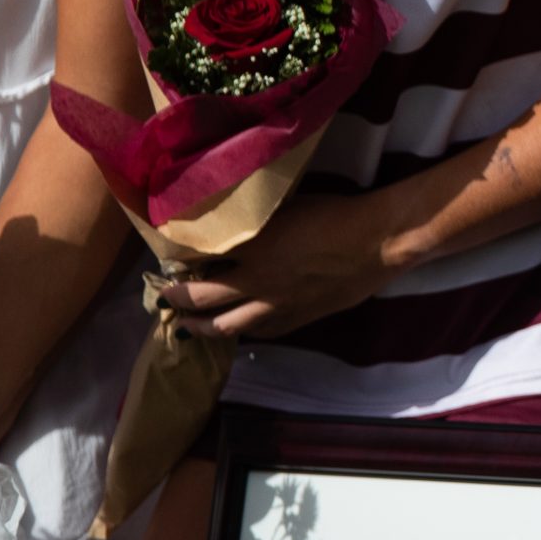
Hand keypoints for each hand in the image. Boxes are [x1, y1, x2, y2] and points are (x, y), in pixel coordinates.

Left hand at [156, 193, 401, 338]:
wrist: (377, 241)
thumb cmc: (336, 212)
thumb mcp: (288, 207)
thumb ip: (257, 224)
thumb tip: (232, 232)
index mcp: (252, 246)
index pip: (198, 258)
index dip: (178, 261)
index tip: (167, 259)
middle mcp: (255, 280)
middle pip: (201, 298)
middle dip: (176, 299)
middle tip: (163, 299)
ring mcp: (275, 305)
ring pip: (225, 326)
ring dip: (200, 326)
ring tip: (188, 325)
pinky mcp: (297, 318)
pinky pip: (260, 332)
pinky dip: (242, 330)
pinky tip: (240, 327)